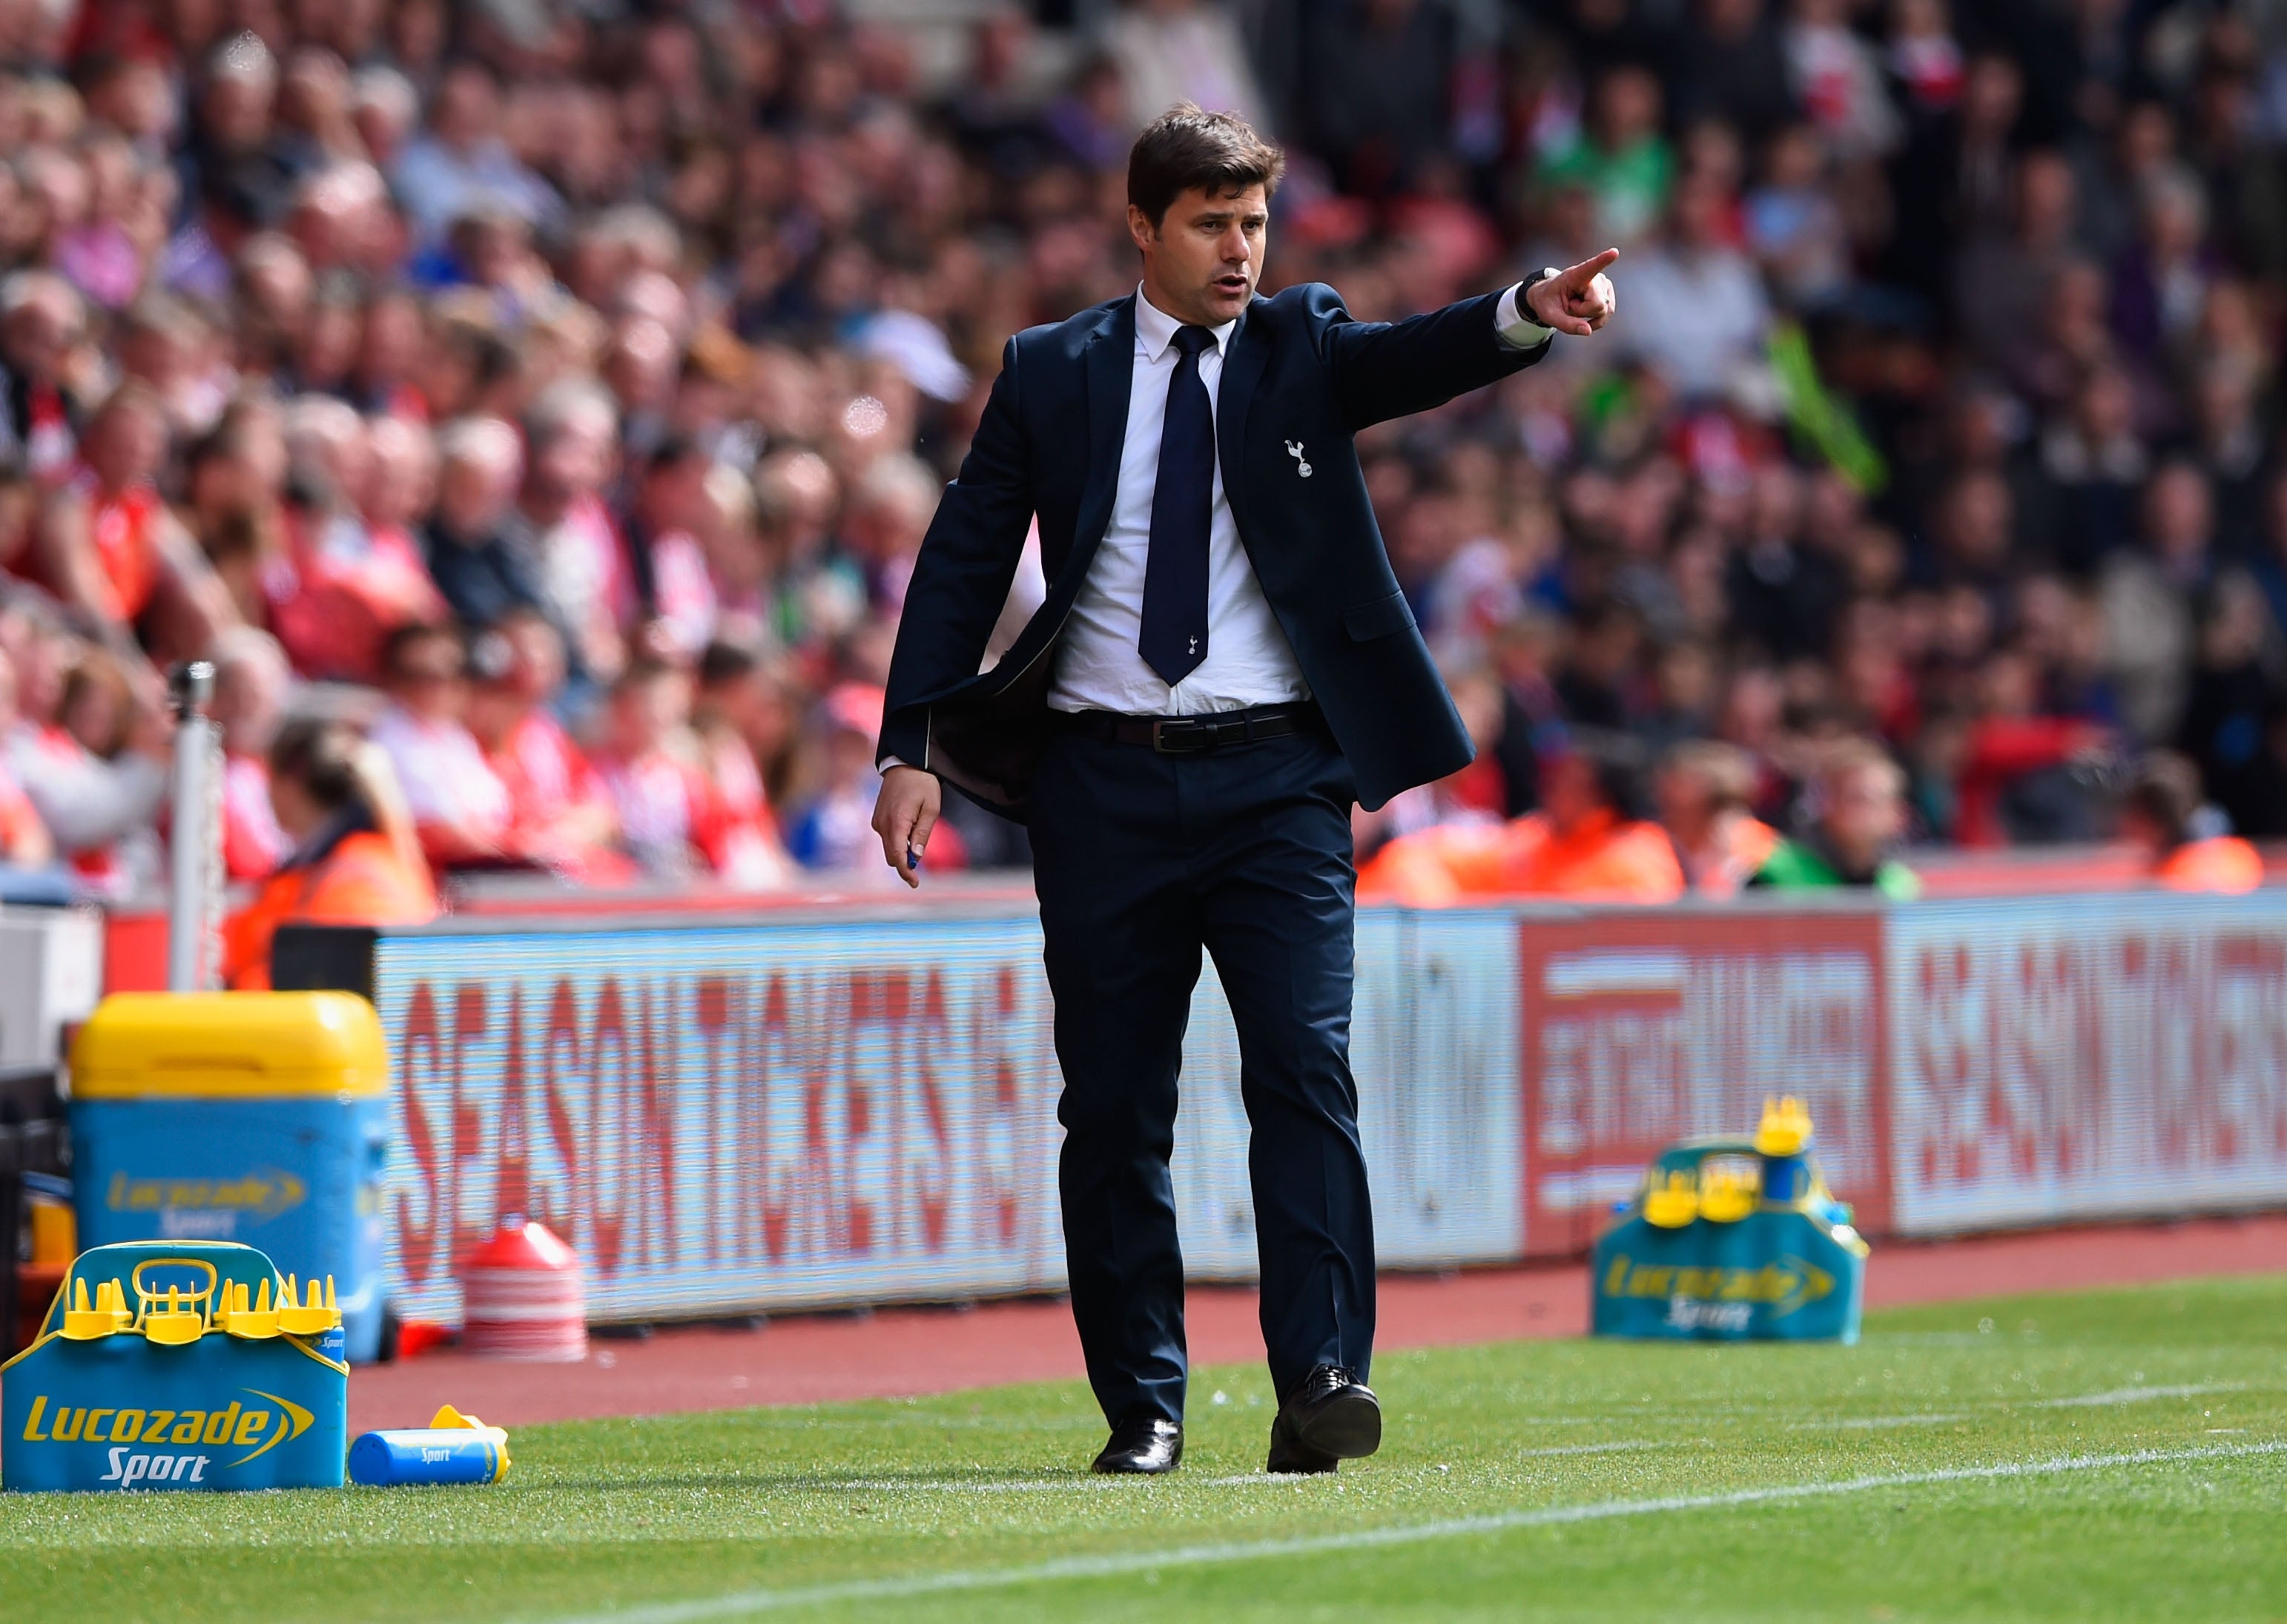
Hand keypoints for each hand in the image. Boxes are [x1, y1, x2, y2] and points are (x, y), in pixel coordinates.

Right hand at [871, 764, 940, 888]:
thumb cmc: (922, 785)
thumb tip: (917, 856)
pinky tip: (908, 831)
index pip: (898, 856)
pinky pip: (886, 838)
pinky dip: (896, 842)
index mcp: (897, 821)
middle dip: (904, 865)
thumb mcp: (931, 808)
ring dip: (901, 852)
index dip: (906, 872)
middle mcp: (882, 823)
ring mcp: (877, 821)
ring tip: (917, 839)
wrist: (905, 764)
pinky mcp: (877, 818)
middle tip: (918, 871)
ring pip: (888, 848)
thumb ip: (923, 833)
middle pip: (891, 856)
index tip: (915, 883)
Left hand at [1526, 248, 1618, 336]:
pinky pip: (1607, 315)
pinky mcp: (1609, 295)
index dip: (1604, 260)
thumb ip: (1567, 324)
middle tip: (1569, 303)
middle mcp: (1595, 277)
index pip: (1591, 267)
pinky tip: (1584, 315)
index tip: (1614, 252)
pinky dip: (1595, 321)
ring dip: (1587, 315)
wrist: (1551, 297)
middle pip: (1597, 305)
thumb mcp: (1549, 315)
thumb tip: (1588, 331)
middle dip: (1582, 312)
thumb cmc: (1548, 302)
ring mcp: (1604, 284)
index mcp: (1576, 274)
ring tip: (1576, 304)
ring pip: (1603, 311)